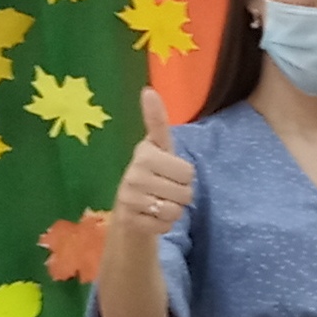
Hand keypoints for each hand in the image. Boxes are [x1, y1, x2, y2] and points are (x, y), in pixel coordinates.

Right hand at [113, 87, 196, 238]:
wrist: (128, 208)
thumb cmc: (151, 172)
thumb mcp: (158, 146)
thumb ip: (156, 120)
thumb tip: (148, 90)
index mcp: (144, 153)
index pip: (188, 171)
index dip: (184, 175)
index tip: (167, 170)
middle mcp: (133, 174)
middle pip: (186, 193)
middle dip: (181, 195)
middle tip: (164, 190)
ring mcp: (129, 198)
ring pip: (176, 211)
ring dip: (173, 210)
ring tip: (158, 203)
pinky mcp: (130, 221)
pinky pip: (164, 226)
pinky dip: (163, 225)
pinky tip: (151, 217)